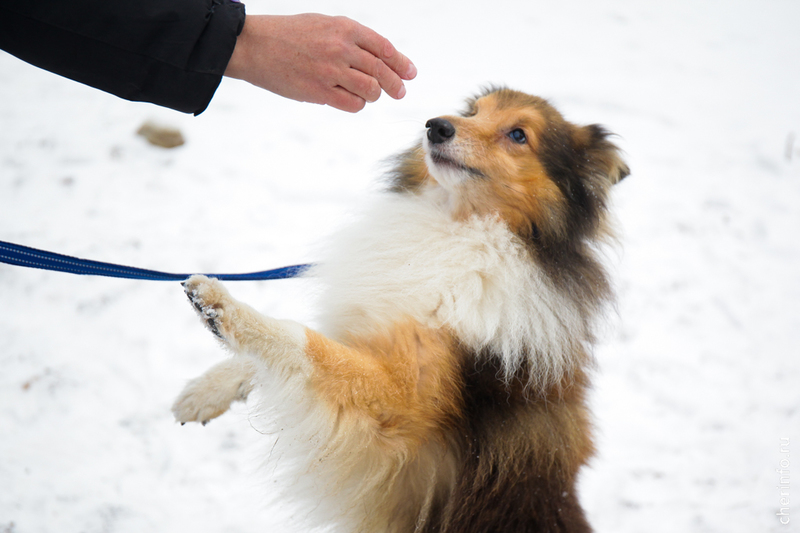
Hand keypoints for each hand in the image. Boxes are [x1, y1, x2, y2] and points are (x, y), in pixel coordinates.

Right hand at [224, 14, 416, 112]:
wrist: (255, 45)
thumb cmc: (288, 34)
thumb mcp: (323, 24)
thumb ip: (350, 38)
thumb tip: (377, 56)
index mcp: (344, 28)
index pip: (383, 47)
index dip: (401, 62)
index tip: (410, 72)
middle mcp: (341, 48)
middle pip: (381, 71)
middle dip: (395, 84)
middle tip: (400, 91)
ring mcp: (331, 71)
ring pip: (371, 90)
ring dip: (374, 95)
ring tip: (369, 94)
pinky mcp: (320, 91)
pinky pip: (353, 104)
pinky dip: (357, 105)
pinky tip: (351, 100)